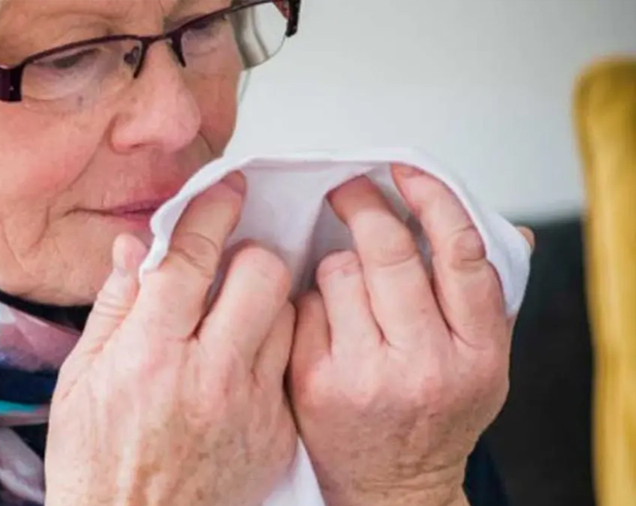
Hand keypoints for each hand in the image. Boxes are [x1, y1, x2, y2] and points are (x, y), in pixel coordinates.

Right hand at [45, 174, 296, 505]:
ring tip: (237, 315)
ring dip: (265, 301)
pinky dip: (271, 351)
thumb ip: (113, 307)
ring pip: (286, 315)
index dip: (212, 211)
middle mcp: (209, 375)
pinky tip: (244, 364)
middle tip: (230, 264)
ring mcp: (251, 407)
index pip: (191, 258)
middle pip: (260, 274)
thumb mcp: (81, 380)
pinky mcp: (277, 433)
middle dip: (248, 253)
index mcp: (150, 354)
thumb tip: (131, 249)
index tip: (226, 189)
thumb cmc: (97, 464)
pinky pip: (290, 366)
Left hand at [289, 165, 534, 505]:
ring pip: (338, 271)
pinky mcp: (313, 383)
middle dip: (361, 205)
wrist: (391, 487)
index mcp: (477, 350)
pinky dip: (311, 302)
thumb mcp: (482, 364)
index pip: (460, 252)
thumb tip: (511, 229)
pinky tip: (324, 324)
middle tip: (347, 190)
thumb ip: (489, 296)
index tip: (407, 169)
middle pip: (386, 251)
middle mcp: (425, 364)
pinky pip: (303, 306)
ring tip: (347, 289)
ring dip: (338, 264)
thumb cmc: (435, 416)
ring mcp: (365, 376)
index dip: (432, 198)